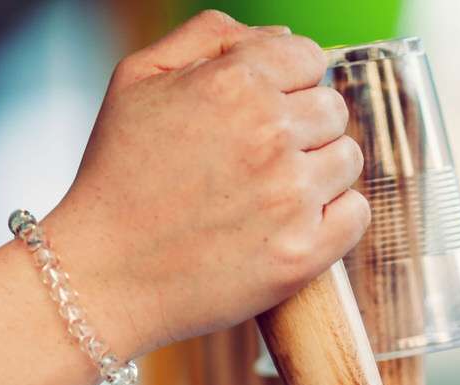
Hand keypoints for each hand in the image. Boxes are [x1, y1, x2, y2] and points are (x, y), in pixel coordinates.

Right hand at [45, 11, 366, 357]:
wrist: (103, 275)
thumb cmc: (117, 176)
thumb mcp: (138, 78)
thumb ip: (210, 36)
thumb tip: (284, 35)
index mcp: (234, 83)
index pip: (309, 57)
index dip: (287, 81)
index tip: (262, 111)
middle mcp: (270, 134)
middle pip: (332, 108)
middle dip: (302, 126)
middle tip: (258, 158)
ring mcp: (291, 196)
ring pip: (347, 159)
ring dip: (319, 171)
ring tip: (270, 193)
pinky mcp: (302, 254)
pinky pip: (356, 215)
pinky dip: (336, 216)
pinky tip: (294, 222)